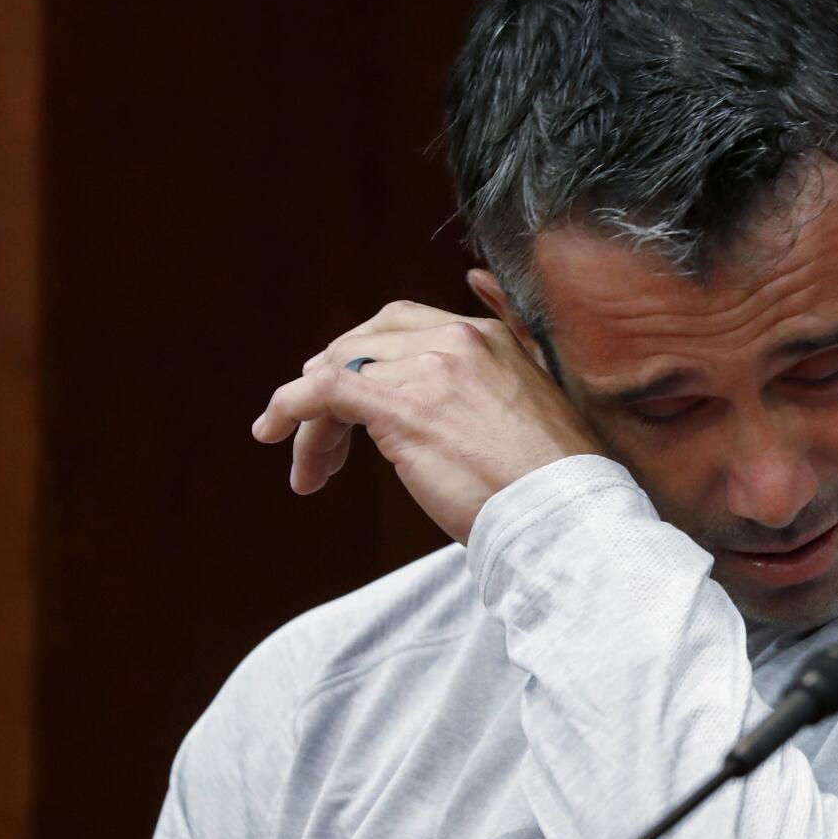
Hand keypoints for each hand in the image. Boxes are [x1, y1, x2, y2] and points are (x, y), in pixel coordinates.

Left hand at [250, 299, 600, 543]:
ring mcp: (425, 369)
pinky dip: (288, 409)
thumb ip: (494, 380)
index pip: (401, 325)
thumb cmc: (552, 485)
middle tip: (322, 434)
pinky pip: (321, 392)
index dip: (363, 356)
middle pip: (361, 344)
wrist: (563, 513)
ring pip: (336, 372)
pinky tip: (274, 434)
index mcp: (488, 337)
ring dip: (312, 418)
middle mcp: (454, 339)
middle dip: (331, 385)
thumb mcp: (530, 412)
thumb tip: (459, 361)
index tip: (348, 397)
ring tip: (310, 467)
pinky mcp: (398, 407)